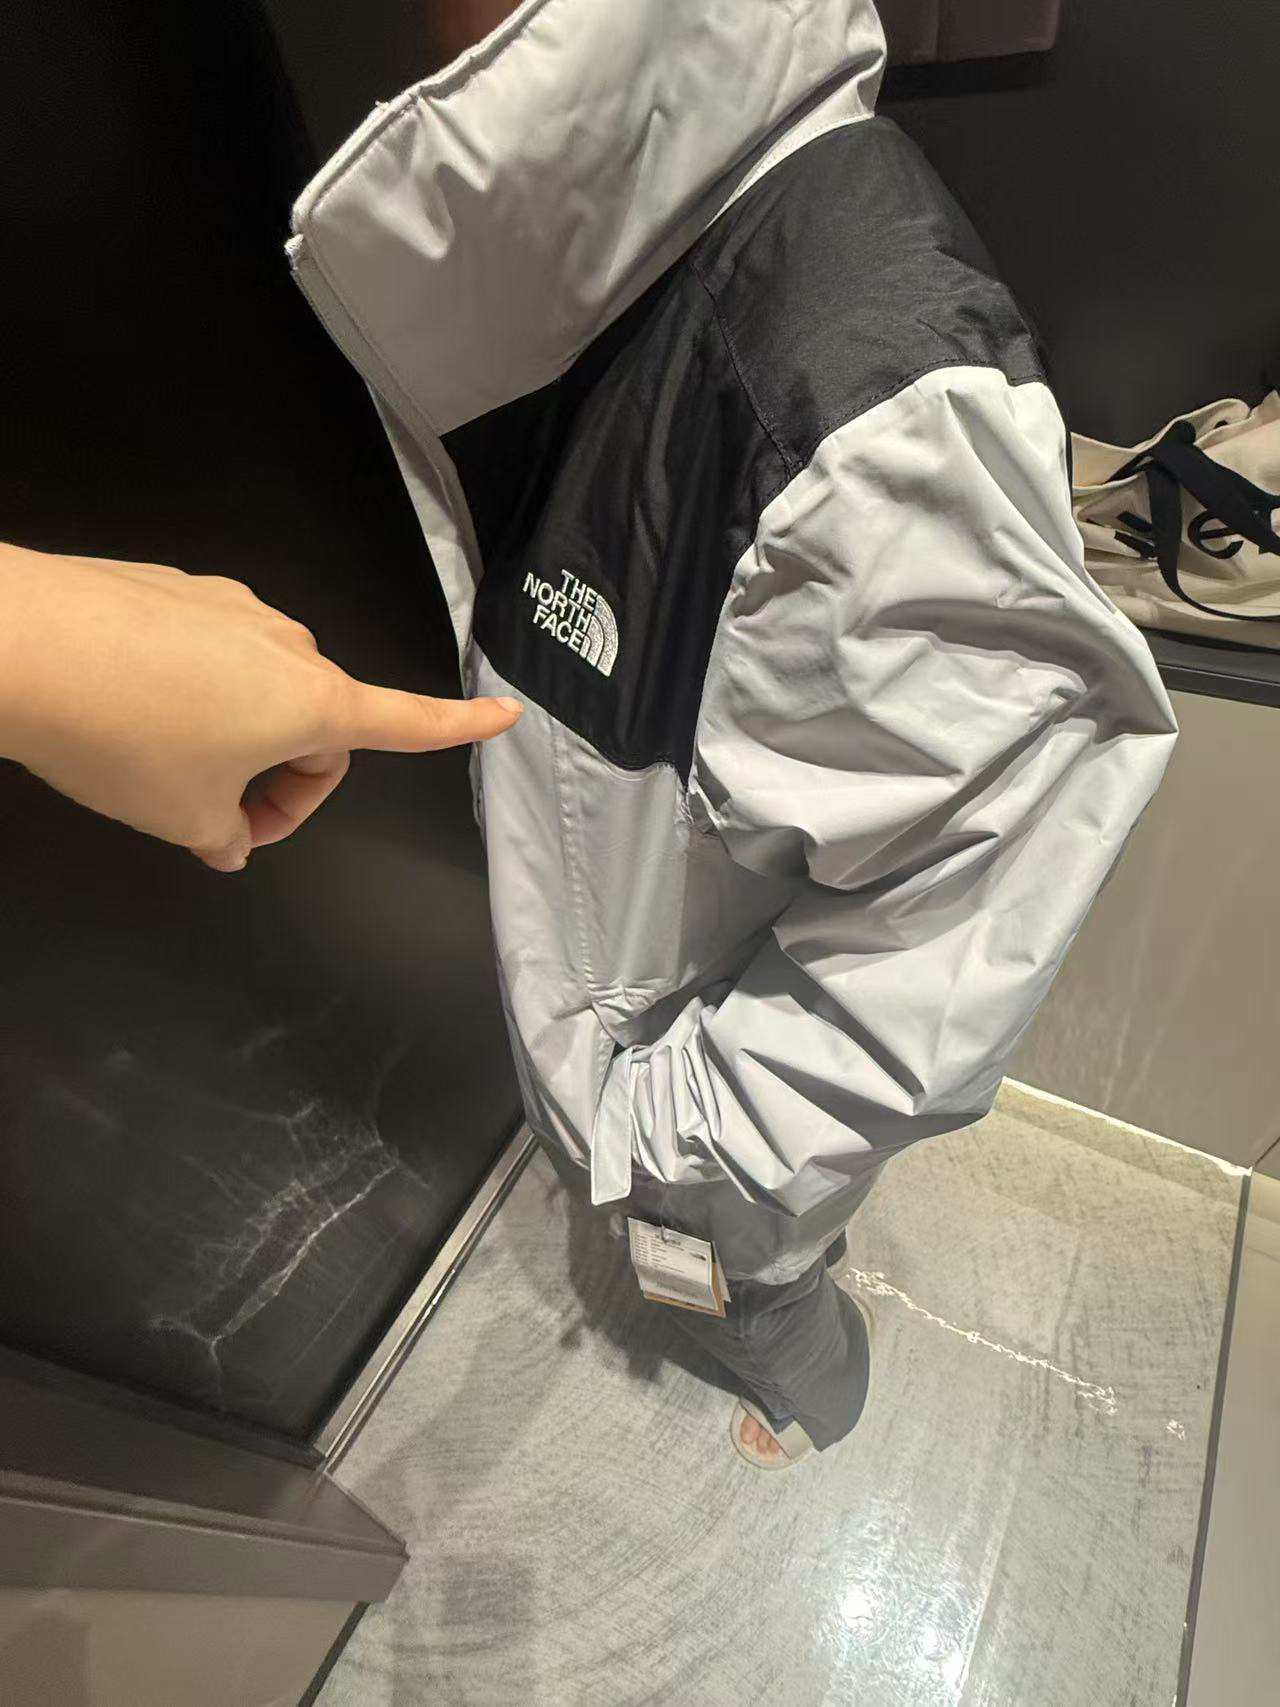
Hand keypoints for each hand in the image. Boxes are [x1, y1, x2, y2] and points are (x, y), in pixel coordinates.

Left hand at [0, 543, 520, 869]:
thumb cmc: (117, 732)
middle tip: (225, 826)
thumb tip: (229, 839)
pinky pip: (207, 652)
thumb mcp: (183, 817)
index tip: (505, 715)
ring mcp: (228, 608)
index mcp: (311, 701)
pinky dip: (188, 692)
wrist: (18, 643)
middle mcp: (284, 644)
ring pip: (259, 688)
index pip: (405, 721)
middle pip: (317, 723)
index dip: (458, 727)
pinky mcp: (175, 589)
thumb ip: (226, 837)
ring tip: (164, 770)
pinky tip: (131, 713)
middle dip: (285, 779)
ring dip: (235, 737)